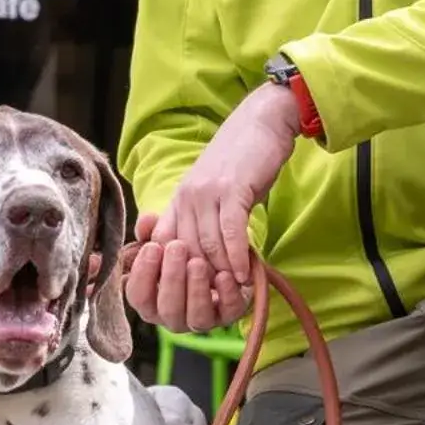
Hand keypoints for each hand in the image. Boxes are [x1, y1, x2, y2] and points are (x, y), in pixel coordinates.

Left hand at [120, 83, 301, 330]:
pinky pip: (229, 231)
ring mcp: (206, 193)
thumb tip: (205, 262)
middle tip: (215, 302)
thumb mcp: (214, 193)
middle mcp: (185, 198)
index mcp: (178, 202)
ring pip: (206, 246)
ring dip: (221, 274)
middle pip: (184, 254)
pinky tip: (243, 274)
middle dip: (199, 282)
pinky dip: (236, 256)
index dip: (173, 276)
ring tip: (232, 294)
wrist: (261, 122)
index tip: (192, 296)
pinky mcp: (231, 189)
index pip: (163, 248)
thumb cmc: (241, 162)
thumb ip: (204, 223)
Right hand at [121, 215, 248, 332]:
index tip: (152, 246)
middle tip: (177, 247)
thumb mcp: (164, 238)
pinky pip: (229, 311)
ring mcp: (201, 321)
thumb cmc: (182, 253)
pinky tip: (224, 275)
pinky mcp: (229, 316)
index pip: (138, 297)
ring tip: (197, 262)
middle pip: (168, 309)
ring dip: (196, 289)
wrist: (219, 260)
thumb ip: (150, 230)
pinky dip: (227, 294)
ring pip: (197, 317)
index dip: (142, 274)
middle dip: (171, 278)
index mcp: (151, 303)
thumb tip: (146, 221)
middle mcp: (173, 318)